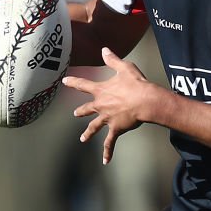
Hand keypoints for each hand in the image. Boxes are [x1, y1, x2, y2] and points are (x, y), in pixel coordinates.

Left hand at [63, 47, 153, 163]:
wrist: (145, 101)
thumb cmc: (136, 83)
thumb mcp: (124, 68)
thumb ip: (112, 59)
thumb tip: (104, 49)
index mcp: (101, 91)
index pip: (83, 85)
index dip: (73, 82)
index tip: (64, 81)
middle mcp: (101, 105)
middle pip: (87, 109)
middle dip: (81, 111)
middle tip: (75, 113)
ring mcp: (107, 118)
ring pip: (94, 127)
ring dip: (88, 133)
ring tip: (83, 138)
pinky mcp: (116, 129)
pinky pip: (110, 142)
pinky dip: (108, 152)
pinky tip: (105, 161)